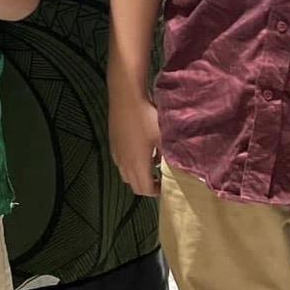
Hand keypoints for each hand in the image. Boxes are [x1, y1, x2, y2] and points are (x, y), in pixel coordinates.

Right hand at [109, 83, 161, 197]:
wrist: (126, 96)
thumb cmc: (147, 116)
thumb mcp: (163, 136)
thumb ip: (169, 155)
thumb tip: (177, 165)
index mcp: (138, 164)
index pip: (145, 189)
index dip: (156, 192)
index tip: (166, 186)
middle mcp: (124, 162)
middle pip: (134, 186)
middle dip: (147, 186)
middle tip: (159, 179)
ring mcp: (117, 153)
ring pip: (125, 175)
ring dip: (137, 176)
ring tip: (151, 166)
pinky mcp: (113, 143)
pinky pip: (121, 163)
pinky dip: (130, 165)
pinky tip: (140, 151)